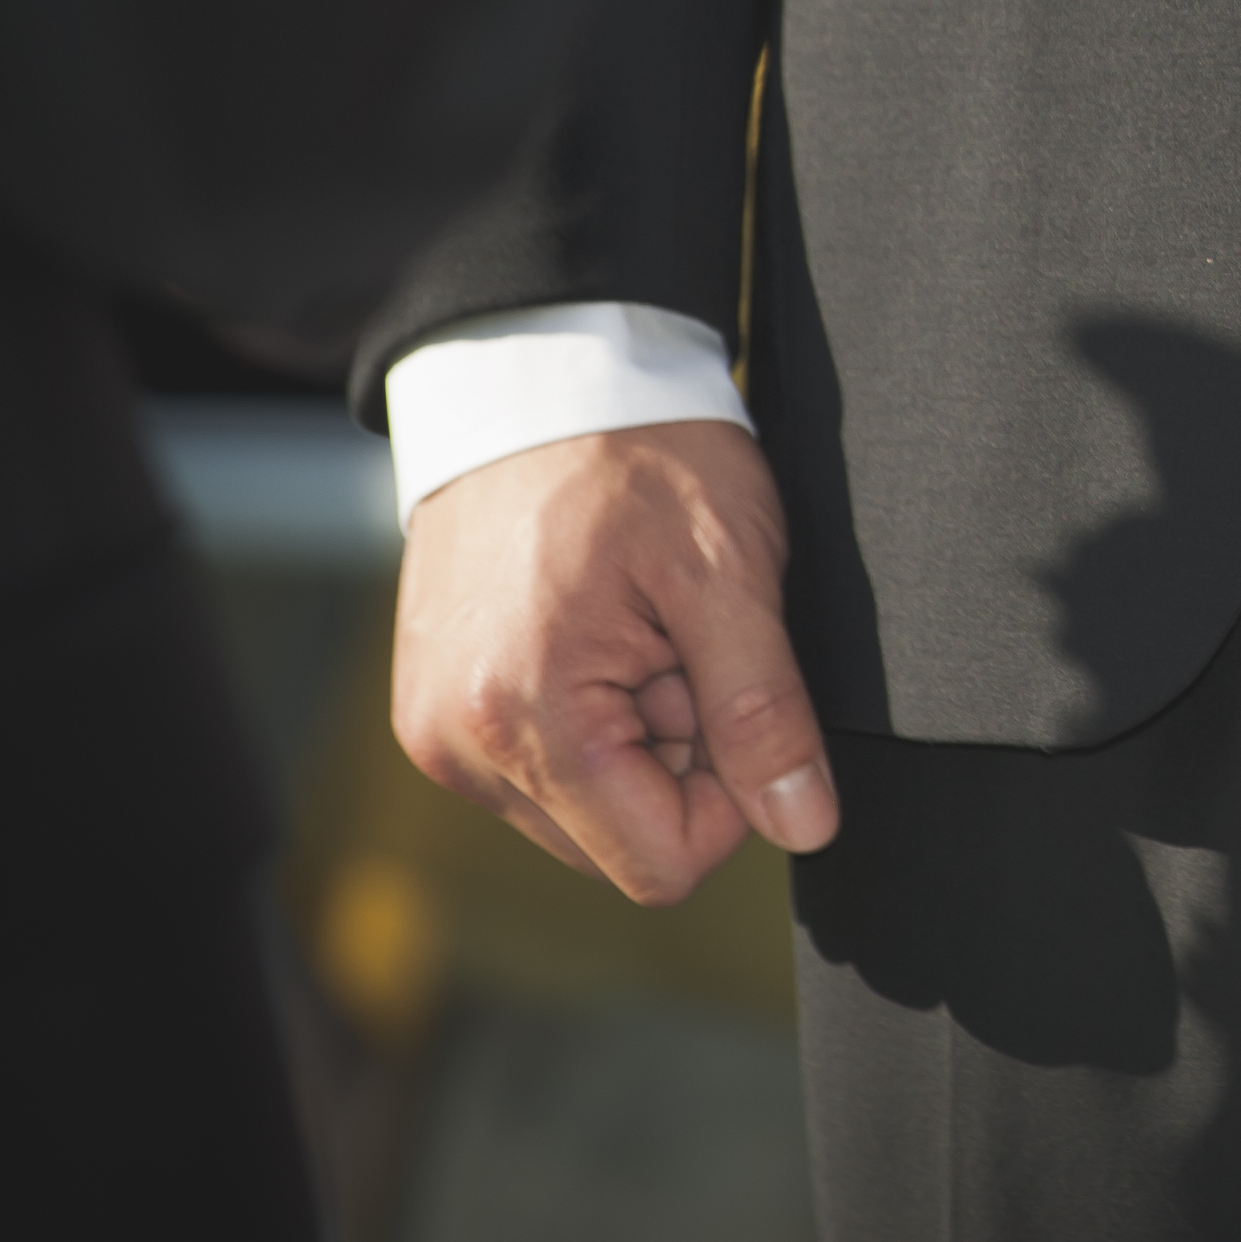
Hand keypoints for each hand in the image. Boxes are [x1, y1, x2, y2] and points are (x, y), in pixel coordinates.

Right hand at [391, 419, 837, 905]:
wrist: (539, 378)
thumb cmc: (635, 455)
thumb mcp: (729, 575)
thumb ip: (766, 715)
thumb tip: (805, 826)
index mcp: (526, 719)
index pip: (660, 863)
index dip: (730, 798)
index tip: (731, 694)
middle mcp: (458, 746)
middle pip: (618, 846)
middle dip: (678, 763)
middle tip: (683, 648)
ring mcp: (436, 733)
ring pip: (583, 813)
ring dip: (637, 739)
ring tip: (641, 631)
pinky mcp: (435, 711)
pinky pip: (542, 769)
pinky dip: (594, 717)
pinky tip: (605, 633)